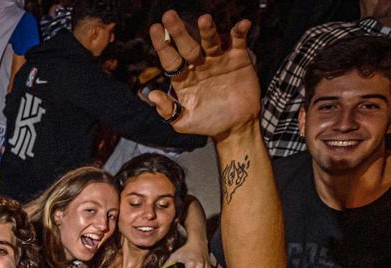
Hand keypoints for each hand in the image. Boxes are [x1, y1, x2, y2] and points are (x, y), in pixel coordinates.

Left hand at [147, 12, 258, 139]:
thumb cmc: (207, 123)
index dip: (162, 44)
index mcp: (183, 77)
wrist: (236, 127)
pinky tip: (242, 24)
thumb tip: (151, 95)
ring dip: (207, 30)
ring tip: (204, 19)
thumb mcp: (183, 122)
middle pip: (187, 46)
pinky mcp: (238, 58)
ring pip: (211, 41)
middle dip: (178, 31)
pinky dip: (239, 32)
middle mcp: (198, 65)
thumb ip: (168, 110)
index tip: (155, 28)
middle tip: (169, 15)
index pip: (169, 58)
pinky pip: (238, 41)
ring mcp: (218, 60)